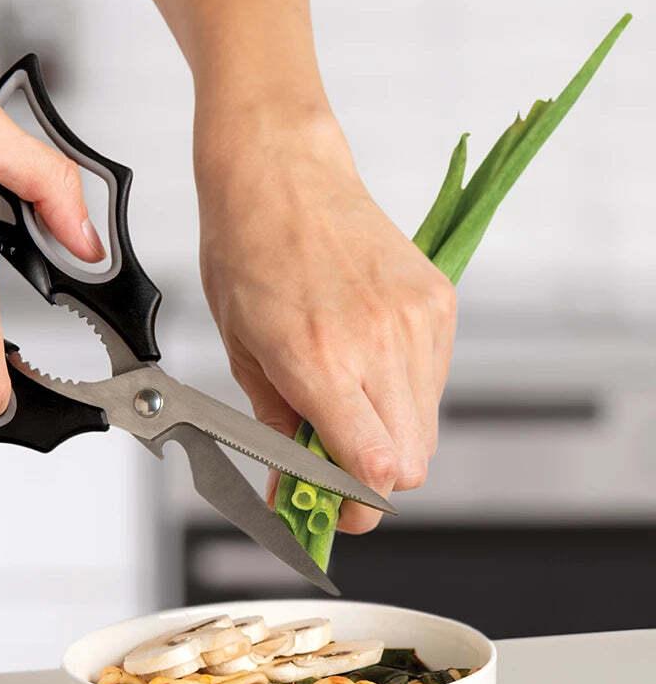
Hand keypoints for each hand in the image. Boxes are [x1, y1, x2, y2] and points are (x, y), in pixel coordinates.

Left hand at [195, 105, 456, 532]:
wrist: (282, 173)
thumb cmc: (247, 253)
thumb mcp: (243, 351)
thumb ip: (275, 429)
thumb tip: (291, 490)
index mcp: (320, 361)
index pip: (374, 472)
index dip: (355, 507)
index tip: (331, 510)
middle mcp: (380, 345)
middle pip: (410, 463)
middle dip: (369, 479)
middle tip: (329, 464)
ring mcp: (418, 322)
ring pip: (425, 427)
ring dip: (388, 436)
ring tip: (341, 402)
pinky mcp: (439, 302)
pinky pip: (434, 381)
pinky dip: (404, 393)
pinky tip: (364, 364)